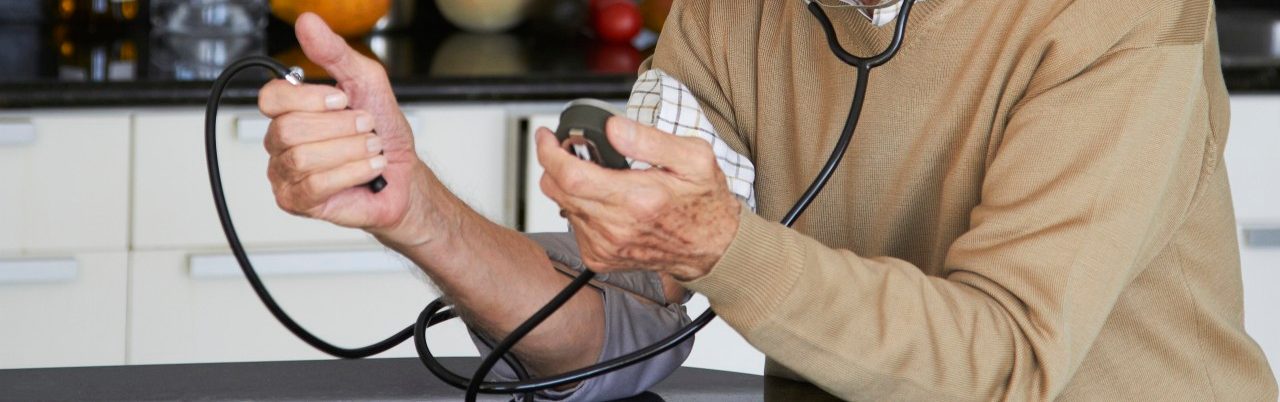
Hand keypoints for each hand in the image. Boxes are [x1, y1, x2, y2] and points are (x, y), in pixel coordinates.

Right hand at [259, 13, 433, 244]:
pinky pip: (316, 184)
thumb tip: (308, 23)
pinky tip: (369, 168)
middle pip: (289, 129)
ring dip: (351, 150)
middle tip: (366, 127)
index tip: (343, 99)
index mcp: (291, 111)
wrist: (403, 176)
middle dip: (340, 127)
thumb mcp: (366, 82)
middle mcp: (281, 142)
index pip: (271, 98)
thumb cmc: (382, 132)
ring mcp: (285, 173)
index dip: (310, 98)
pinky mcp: (297, 201)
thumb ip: (335, 53)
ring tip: (370, 149)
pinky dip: (353, 172)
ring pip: (303, 157)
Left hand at [535, 117, 740, 280]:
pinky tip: (605, 202)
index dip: (550, 152)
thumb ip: (650, 140)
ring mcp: (606, 246)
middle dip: (554, 164)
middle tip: (570, 149)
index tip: (547, 137)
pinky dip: (580, 207)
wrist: (713, 247)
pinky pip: (573, 225)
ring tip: (598, 176)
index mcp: (637, 199)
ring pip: (563, 206)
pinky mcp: (600, 258)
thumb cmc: (705, 201)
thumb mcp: (693, 158)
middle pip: (557, 190)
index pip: (571, 175)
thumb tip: (612, 128)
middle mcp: (616, 227)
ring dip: (569, 186)